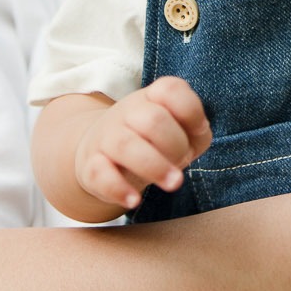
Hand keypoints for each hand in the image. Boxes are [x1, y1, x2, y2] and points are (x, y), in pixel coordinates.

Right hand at [72, 76, 213, 210]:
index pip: (170, 90)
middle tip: (182, 161)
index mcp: (152, 97)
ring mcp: (107, 137)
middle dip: (175, 145)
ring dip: (155, 166)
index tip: (198, 130)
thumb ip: (197, 130)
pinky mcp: (91, 165)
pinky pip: (100, 173)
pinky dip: (118, 189)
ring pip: (126, 145)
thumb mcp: (181, 130)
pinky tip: (134, 200)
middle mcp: (127, 112)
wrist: (103, 152)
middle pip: (153, 120)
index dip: (191, 112)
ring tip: (174, 183)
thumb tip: (198, 132)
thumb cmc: (155, 141)